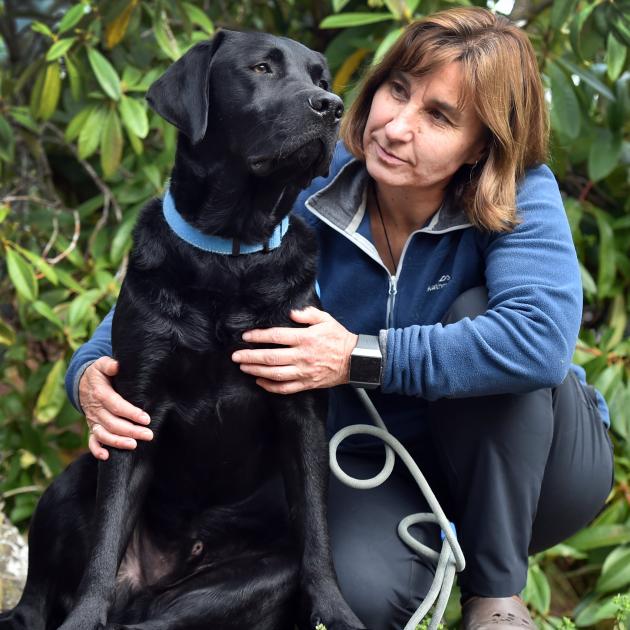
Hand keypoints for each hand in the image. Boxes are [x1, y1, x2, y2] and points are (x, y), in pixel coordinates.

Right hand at [78, 357, 152, 459]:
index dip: (131, 413)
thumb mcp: (102, 364)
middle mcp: (96, 410)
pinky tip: (107, 457)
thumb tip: (117, 366)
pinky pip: (91, 441)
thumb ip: (109, 365)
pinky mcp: (91, 427)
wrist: (81, 382)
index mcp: (100, 394)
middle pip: (113, 423)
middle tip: (148, 435)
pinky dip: (96, 450)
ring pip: (104, 434)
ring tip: (134, 445)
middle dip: (131, 431)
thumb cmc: (98, 373)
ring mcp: (93, 420)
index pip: (117, 406)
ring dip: (118, 442)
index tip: (146, 419)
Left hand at [231, 307, 357, 393]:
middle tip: (235, 355)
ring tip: (243, 367)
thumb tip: (291, 312)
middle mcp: (302, 356)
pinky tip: (259, 381)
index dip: (259, 336)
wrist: (355, 361)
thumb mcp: (326, 320)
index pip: (277, 336)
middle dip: (250, 356)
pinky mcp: (306, 383)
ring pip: (275, 373)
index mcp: (305, 339)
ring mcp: (303, 372)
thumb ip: (308, 314)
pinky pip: (285, 388)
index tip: (246, 336)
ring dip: (256, 370)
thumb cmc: (339, 339)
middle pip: (271, 357)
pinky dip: (270, 386)